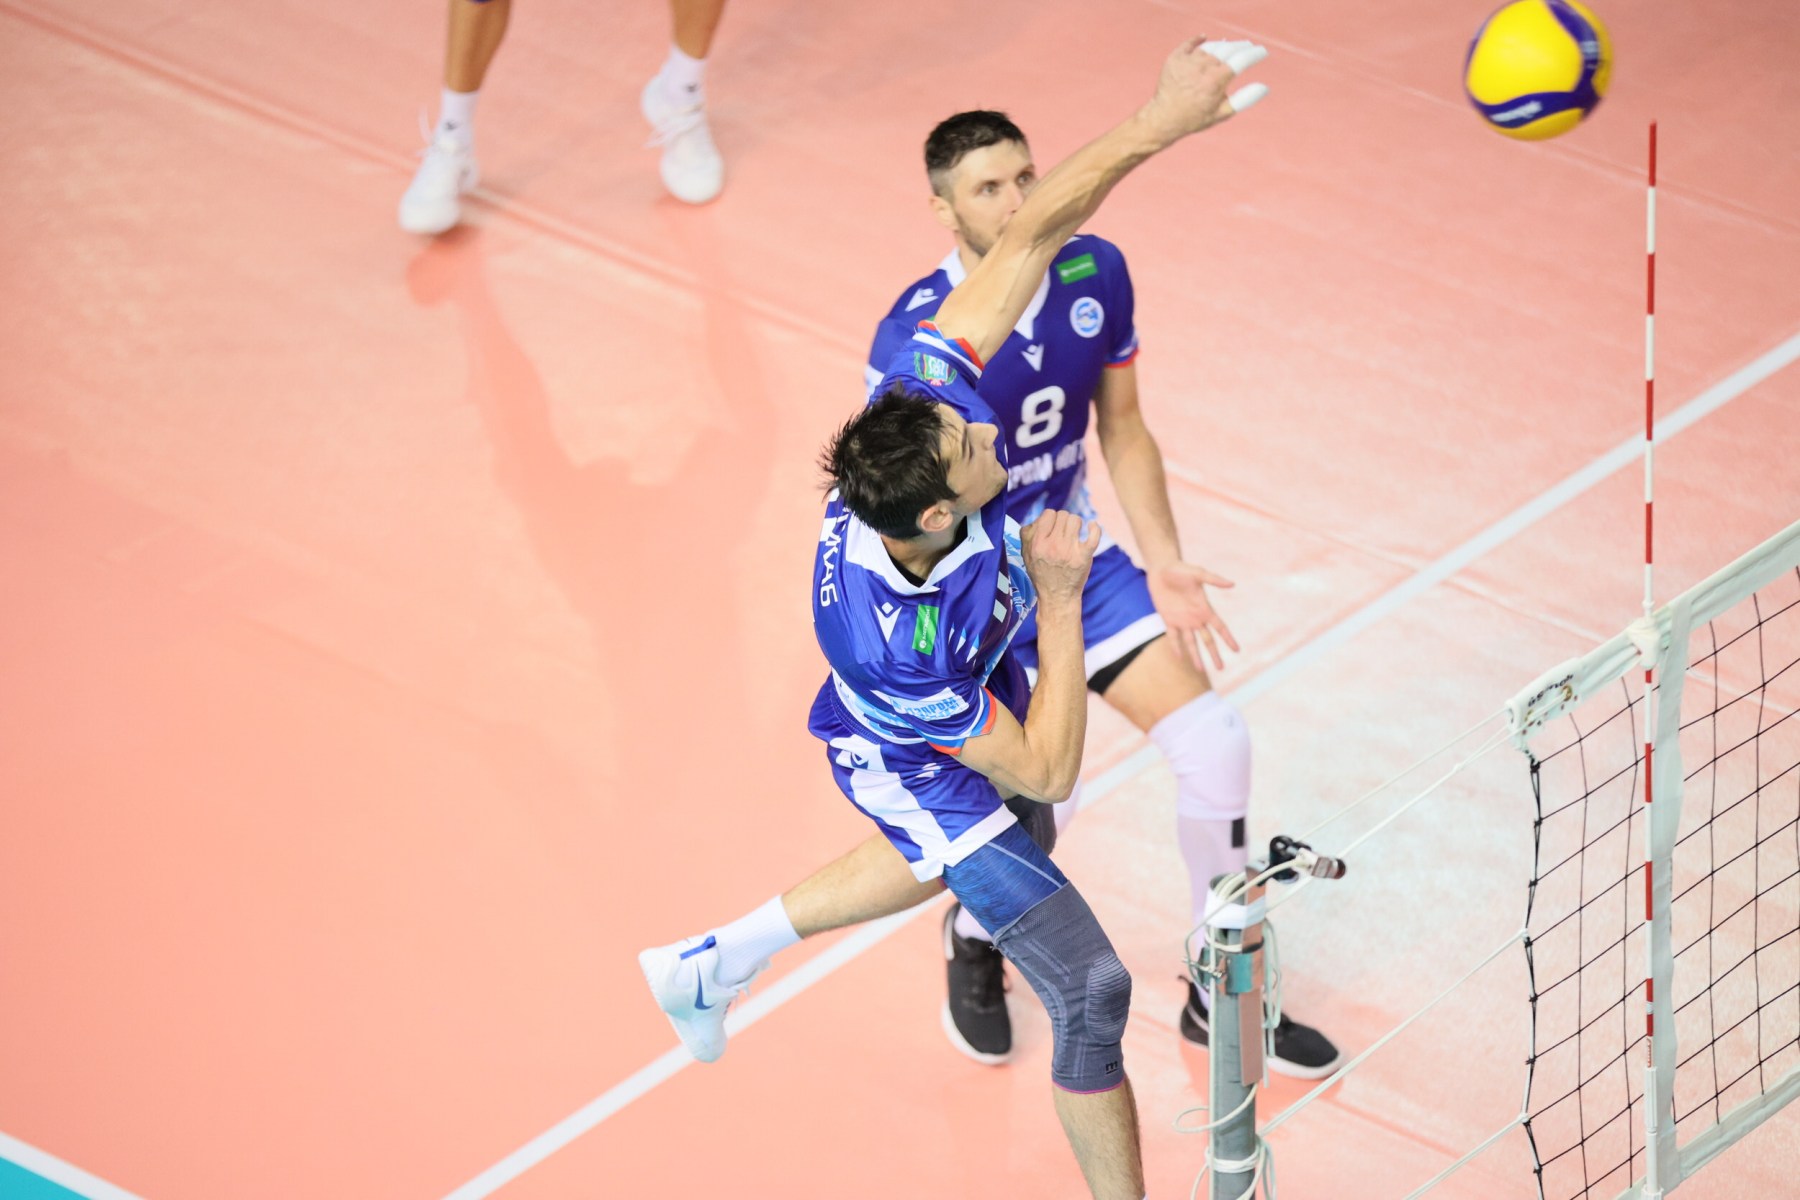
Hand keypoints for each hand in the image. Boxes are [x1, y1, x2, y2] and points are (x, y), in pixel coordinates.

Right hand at [1021, 510, 1101, 606]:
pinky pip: (1094, 534)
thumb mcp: (1026, 554)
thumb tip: (1038, 518)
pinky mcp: (1084, 556)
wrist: (1057, 596)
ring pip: (1076, 520)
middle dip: (1063, 522)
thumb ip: (1028, 534)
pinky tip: (1091, 527)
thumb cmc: (1041, 574)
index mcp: (1037, 543)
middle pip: (1063, 515)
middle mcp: (1053, 546)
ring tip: (1074, 534)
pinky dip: (1094, 528)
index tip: (1052, 528)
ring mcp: (1069, 551)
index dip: (1051, 518)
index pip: (1048, 514)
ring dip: (1076, 524)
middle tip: (1063, 533)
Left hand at [1140, 37, 1269, 144]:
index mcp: (1216, 80)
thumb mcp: (1223, 113)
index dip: (1255, 54)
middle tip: (1248, 47)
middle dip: (1241, 46)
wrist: (1163, 118)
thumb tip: (1265, 87)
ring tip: (1229, 48)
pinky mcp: (1175, 58)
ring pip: (1211, 47)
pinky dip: (1199, 40)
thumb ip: (1245, 99)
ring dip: (1222, 46)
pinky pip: (1189, 44)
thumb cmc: (1195, 118)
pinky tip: (1205, 38)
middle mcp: (1203, 67)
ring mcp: (1188, 61)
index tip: (1261, 52)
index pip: (1242, 59)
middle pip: (1228, 49)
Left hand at [1147, 561, 1240, 672]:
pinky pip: (1173, 637)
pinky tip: (1179, 657)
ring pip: (1191, 643)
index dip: (1228, 638)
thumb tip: (1232, 584)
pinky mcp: (1168, 619)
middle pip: (1207, 640)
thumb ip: (1214, 580)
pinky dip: (1175, 647)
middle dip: (1214, 654)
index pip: (1220, 627)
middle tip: (1221, 668)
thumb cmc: (1181, 569)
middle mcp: (1195, 617)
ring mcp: (1182, 620)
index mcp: (1205, 608)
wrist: (1161, 568)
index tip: (1237, 650)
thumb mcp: (1198, 574)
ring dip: (1196, 656)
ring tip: (1201, 670)